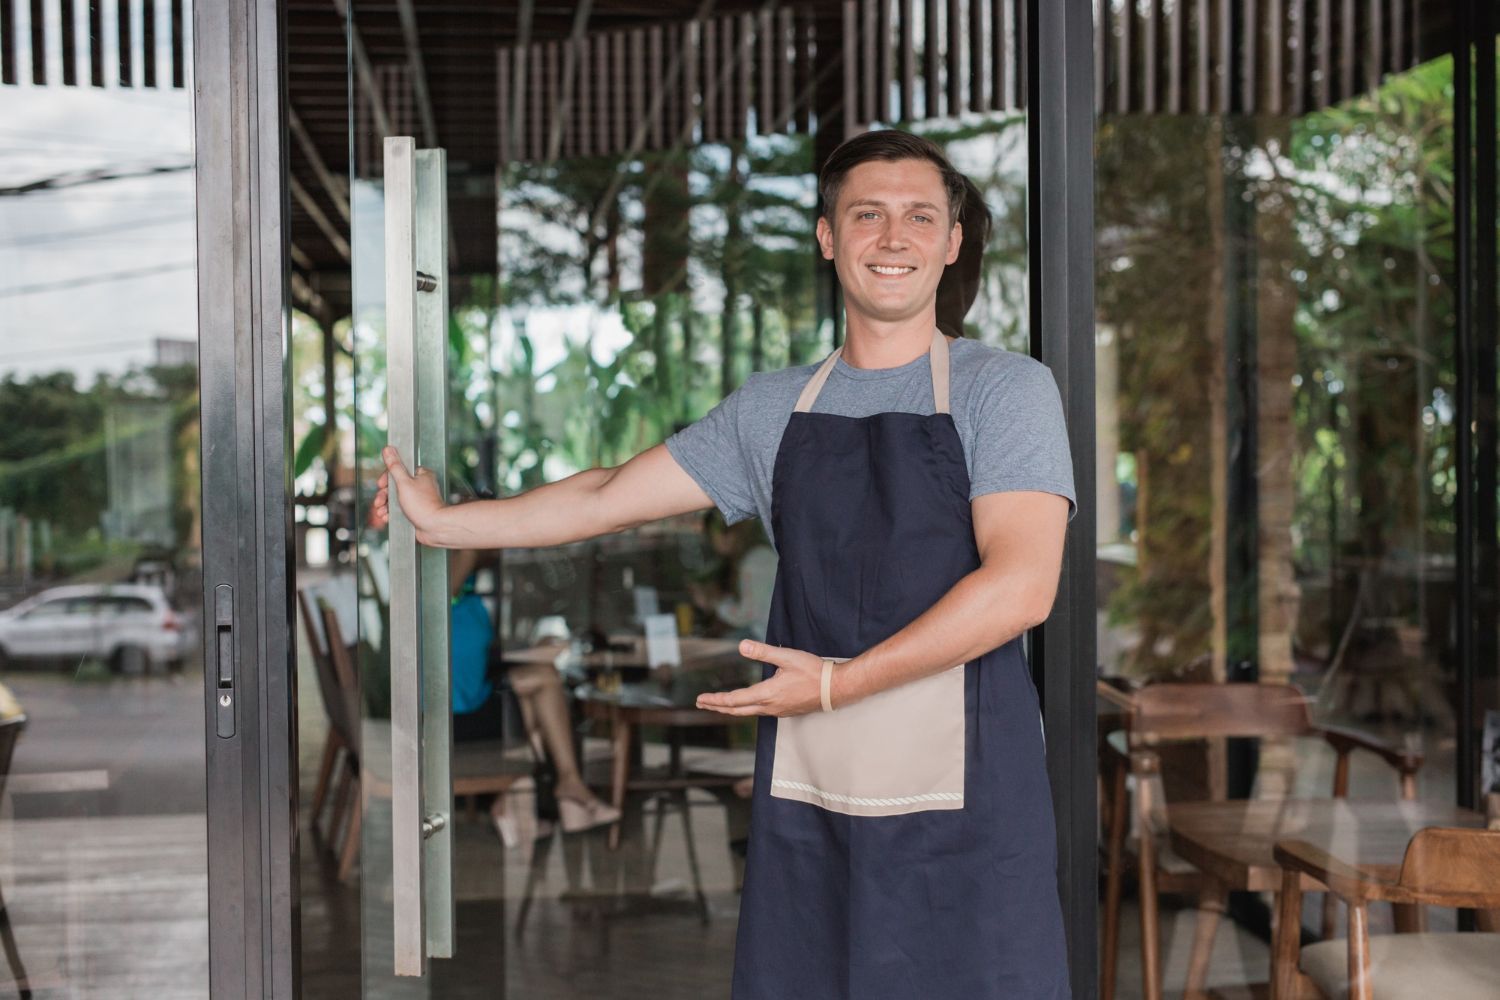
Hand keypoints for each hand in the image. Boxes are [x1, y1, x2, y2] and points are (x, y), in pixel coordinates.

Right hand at [369, 445, 446, 542]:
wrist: (435, 528)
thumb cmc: (423, 505)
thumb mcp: (404, 483)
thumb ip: (395, 466)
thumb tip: (388, 449)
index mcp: (421, 475)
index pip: (399, 470)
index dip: (387, 478)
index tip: (380, 485)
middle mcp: (421, 485)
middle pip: (395, 486)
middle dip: (384, 495)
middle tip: (378, 502)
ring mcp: (418, 499)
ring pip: (396, 499)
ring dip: (385, 506)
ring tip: (381, 513)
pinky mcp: (416, 511)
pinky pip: (400, 509)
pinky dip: (391, 513)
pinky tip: (386, 518)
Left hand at [695, 639, 826, 717]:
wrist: (835, 689)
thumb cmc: (813, 671)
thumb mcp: (787, 657)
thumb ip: (763, 652)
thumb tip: (741, 646)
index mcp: (767, 694)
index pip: (735, 700)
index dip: (716, 700)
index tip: (700, 700)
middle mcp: (770, 706)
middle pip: (737, 710)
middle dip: (718, 707)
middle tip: (701, 704)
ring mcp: (778, 711)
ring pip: (748, 712)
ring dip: (731, 708)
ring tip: (719, 705)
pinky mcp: (786, 711)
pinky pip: (760, 712)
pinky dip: (745, 709)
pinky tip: (746, 704)